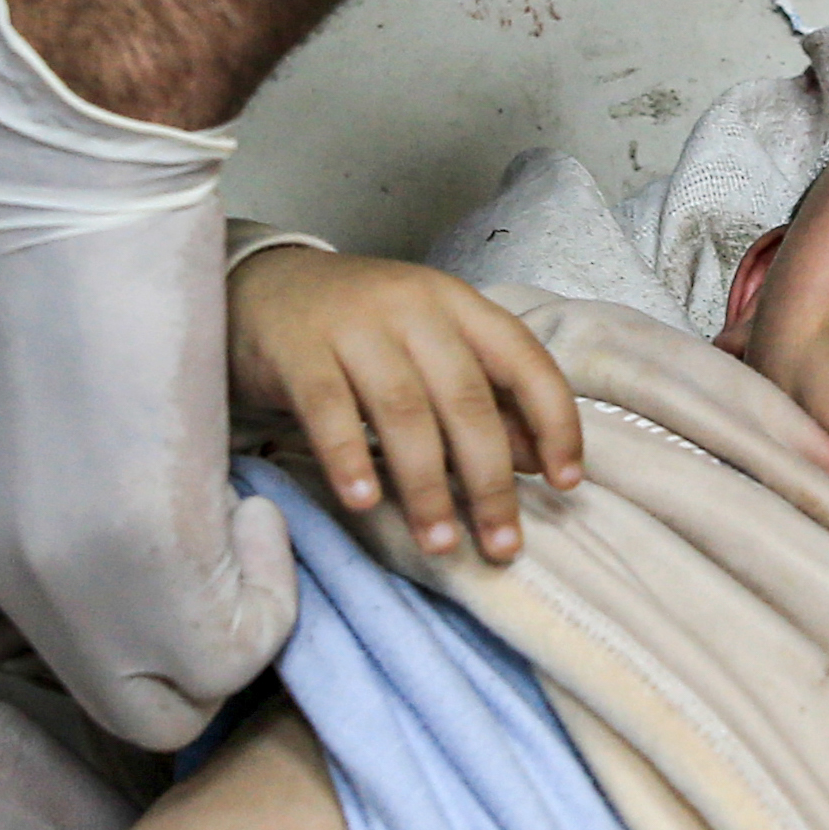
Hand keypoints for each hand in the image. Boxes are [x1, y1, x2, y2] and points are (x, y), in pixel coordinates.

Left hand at [0, 0, 297, 749]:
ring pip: (189, 697)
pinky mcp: (152, 560)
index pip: (51, 672)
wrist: (76, 200)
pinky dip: (264, 593)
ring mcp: (76, 585)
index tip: (172, 577)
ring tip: (243, 527)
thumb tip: (4, 557)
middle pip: (129, 712)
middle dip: (189, 663)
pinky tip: (254, 506)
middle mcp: (9, 586)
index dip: (129, 644)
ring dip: (237, 627)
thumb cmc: (39, 266)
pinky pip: (235, 647)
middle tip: (223, 570)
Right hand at [228, 246, 582, 562]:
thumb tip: (537, 462)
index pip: (524, 359)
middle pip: (465, 398)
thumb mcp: (430, 349)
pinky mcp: (298, 350)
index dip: (554, 422)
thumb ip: (483, 397)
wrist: (263, 285)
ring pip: (403, 411)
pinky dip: (350, 459)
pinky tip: (364, 502)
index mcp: (457, 304)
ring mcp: (353, 325)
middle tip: (500, 544)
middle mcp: (412, 307)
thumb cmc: (362, 329)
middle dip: (489, 480)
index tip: (565, 483)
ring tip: (439, 543)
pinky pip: (329, 410)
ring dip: (426, 486)